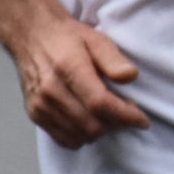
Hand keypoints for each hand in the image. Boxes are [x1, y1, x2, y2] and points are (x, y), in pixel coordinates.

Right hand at [5, 11, 151, 147]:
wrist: (31, 34)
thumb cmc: (66, 37)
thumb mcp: (96, 39)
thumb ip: (113, 59)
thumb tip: (130, 76)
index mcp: (68, 68)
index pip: (100, 104)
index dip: (125, 116)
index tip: (142, 119)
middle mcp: (50, 90)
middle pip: (91, 125)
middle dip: (116, 125)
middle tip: (127, 114)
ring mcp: (40, 105)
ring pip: (80, 136)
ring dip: (101, 131)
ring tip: (110, 116)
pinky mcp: (35, 114)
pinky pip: (64, 139)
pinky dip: (82, 136)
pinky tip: (90, 121)